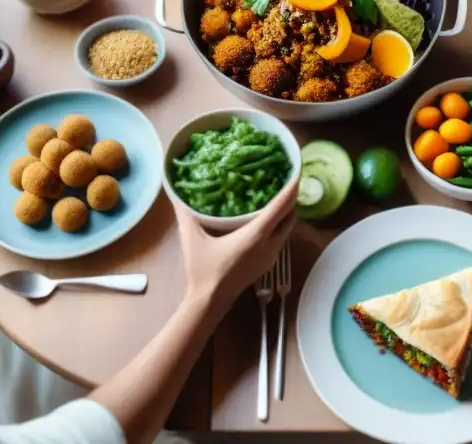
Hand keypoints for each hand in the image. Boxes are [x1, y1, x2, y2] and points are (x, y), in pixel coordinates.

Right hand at [173, 182, 297, 309]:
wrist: (210, 302)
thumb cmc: (203, 270)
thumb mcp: (192, 239)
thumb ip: (185, 214)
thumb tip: (174, 194)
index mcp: (256, 235)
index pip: (281, 207)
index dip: (291, 188)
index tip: (297, 170)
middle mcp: (269, 245)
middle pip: (290, 217)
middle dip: (291, 198)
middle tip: (285, 179)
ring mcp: (271, 256)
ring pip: (287, 229)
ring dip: (286, 213)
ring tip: (277, 196)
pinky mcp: (268, 263)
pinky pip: (280, 239)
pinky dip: (279, 225)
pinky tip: (267, 220)